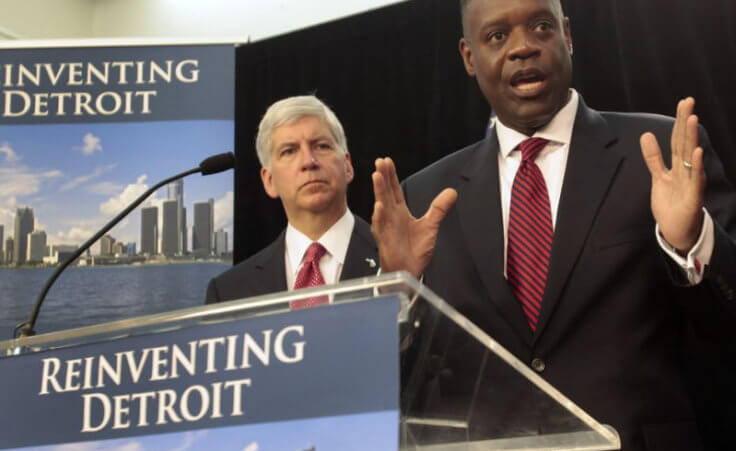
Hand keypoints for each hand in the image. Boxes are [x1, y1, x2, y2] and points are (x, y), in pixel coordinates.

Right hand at [371, 157, 456, 277]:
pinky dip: (379, 217)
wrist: (410, 270)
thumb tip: (451, 192)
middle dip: (383, 177)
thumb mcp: (430, 225)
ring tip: (377, 176)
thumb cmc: (415, 250)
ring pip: (381, 206)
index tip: (387, 161)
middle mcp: (391, 217)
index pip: (394, 190)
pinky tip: (379, 207)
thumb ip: (439, 208)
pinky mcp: (384, 241)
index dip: (391, 176)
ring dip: (379, 191)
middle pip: (386, 193)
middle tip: (381, 161)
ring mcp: (386, 227)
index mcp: (400, 212)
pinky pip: (380, 227)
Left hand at [640, 97, 704, 252]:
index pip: (678, 139)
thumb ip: (653, 157)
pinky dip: (696, 165)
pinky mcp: (693, 197)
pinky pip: (695, 180)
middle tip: (689, 101)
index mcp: (678, 165)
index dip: (680, 121)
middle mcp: (687, 170)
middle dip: (686, 122)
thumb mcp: (658, 177)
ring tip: (693, 119)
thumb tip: (646, 135)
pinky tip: (697, 151)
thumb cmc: (671, 202)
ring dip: (691, 138)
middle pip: (685, 142)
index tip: (683, 102)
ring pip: (691, 157)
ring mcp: (691, 183)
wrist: (677, 230)